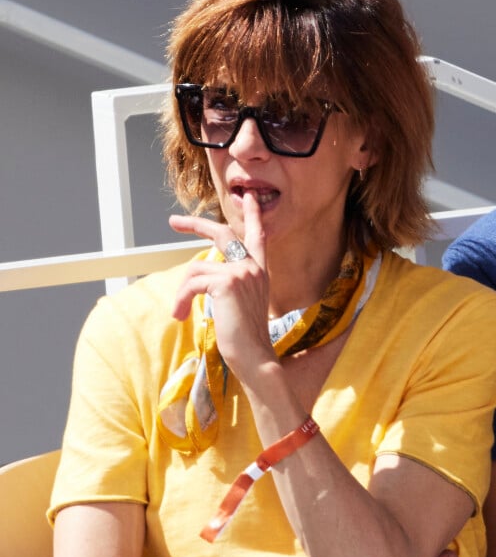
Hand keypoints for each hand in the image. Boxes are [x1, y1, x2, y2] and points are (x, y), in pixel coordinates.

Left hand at [168, 193, 274, 380]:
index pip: (258, 237)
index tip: (250, 198)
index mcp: (260, 273)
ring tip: (179, 312)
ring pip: (196, 270)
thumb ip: (229, 286)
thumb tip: (201, 278)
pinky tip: (180, 315)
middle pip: (222, 234)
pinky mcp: (227, 282)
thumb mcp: (240, 307)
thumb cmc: (246, 340)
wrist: (256, 358)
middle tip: (174, 221)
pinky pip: (192, 283)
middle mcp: (253, 268)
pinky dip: (181, 299)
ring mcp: (242, 272)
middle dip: (196, 224)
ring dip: (181, 293)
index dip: (253, 216)